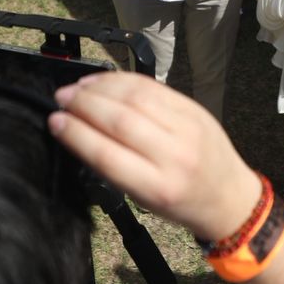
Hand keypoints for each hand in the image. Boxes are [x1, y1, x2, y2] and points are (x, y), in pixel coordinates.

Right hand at [49, 72, 262, 240]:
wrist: (229, 196)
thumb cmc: (181, 202)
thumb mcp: (143, 199)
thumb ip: (114, 168)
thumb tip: (78, 130)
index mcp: (158, 187)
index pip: (107, 155)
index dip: (75, 134)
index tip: (54, 121)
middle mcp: (174, 155)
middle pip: (119, 120)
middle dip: (83, 105)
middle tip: (62, 98)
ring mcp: (187, 127)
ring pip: (136, 97)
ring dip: (100, 88)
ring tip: (78, 88)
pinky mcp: (193, 108)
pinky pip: (152, 87)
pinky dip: (123, 80)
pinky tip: (104, 81)